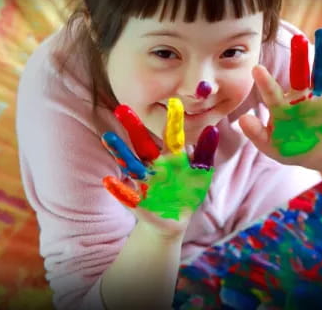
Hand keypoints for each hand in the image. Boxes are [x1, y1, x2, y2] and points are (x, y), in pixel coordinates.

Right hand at [101, 98, 218, 236]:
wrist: (175, 220)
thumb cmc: (188, 192)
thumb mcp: (201, 172)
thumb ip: (205, 152)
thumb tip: (213, 128)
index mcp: (171, 157)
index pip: (171, 135)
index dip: (173, 121)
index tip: (174, 101)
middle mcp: (154, 165)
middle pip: (143, 144)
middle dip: (133, 128)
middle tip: (122, 108)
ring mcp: (145, 182)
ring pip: (131, 164)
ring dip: (120, 152)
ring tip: (108, 137)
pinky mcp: (138, 202)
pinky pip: (127, 195)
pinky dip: (119, 189)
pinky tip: (109, 180)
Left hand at [239, 28, 321, 170]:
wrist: (315, 156)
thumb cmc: (288, 149)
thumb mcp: (269, 145)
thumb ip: (256, 134)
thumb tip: (242, 119)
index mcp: (281, 107)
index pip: (272, 93)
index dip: (265, 82)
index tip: (256, 68)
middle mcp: (299, 98)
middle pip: (299, 74)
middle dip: (298, 57)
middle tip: (297, 38)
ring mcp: (319, 99)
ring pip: (320, 73)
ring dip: (321, 55)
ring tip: (321, 33)